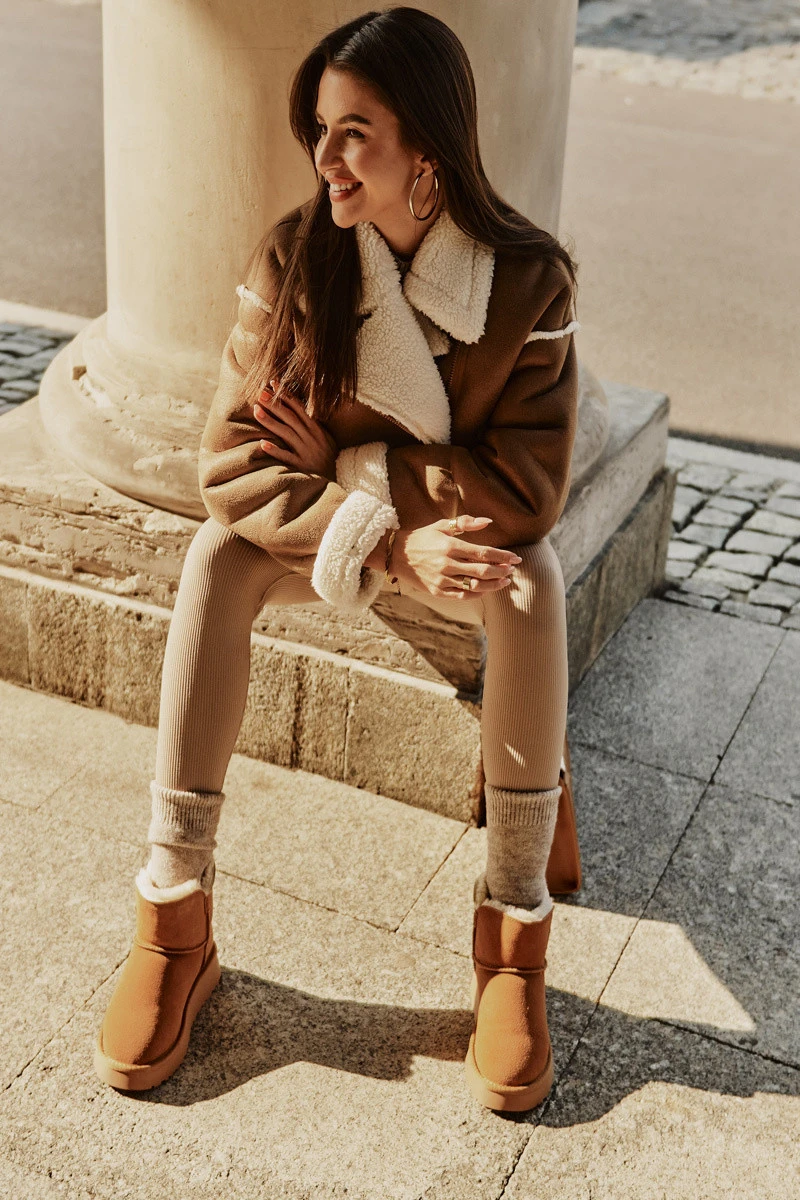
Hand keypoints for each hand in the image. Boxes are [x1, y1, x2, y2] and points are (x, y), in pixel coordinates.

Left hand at [253, 378, 337, 478]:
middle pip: (290, 418)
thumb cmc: (328, 455)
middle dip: (275, 404)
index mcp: (316, 428)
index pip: (299, 408)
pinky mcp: (302, 466)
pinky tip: (262, 444)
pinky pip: (287, 457)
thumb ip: (311, 423)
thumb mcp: (324, 436)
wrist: (338, 478)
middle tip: (260, 393)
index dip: (286, 395)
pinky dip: (275, 450)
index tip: (273, 384)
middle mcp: (311, 437)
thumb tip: (296, 407)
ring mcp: (306, 451)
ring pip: (286, 434)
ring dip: (271, 422)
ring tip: (256, 411)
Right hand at [390, 515, 521, 597]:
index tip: (516, 558)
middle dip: (502, 571)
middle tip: (513, 569)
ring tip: (505, 581)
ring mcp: (442, 580)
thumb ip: (465, 522)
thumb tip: (488, 521)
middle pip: (483, 571)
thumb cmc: (422, 537)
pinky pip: (462, 596)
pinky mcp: (438, 591)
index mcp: (450, 545)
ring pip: (475, 586)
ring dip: (494, 585)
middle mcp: (447, 564)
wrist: (396, 554)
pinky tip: (488, 589)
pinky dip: (478, 594)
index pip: (484, 553)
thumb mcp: (441, 525)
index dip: (503, 557)